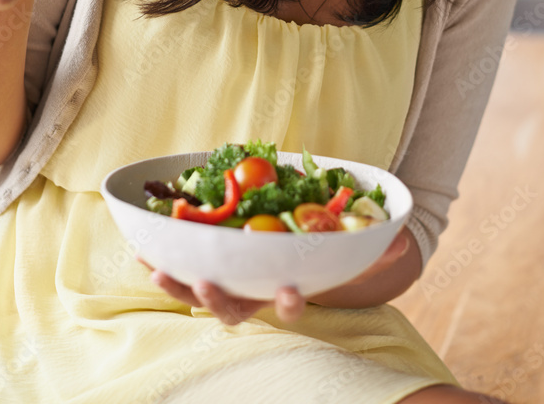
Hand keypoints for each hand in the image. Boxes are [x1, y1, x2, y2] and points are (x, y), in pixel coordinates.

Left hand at [136, 227, 411, 322]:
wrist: (302, 251)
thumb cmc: (326, 250)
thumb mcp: (353, 247)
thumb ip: (377, 244)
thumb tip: (403, 236)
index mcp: (290, 289)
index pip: (290, 304)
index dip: (288, 303)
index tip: (290, 295)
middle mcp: (256, 294)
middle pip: (236, 308)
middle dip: (220, 300)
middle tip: (209, 287)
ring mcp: (231, 284)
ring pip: (202, 294)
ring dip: (180, 284)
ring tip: (157, 270)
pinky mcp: (209, 266)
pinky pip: (183, 268)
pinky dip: (162, 260)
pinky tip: (141, 248)